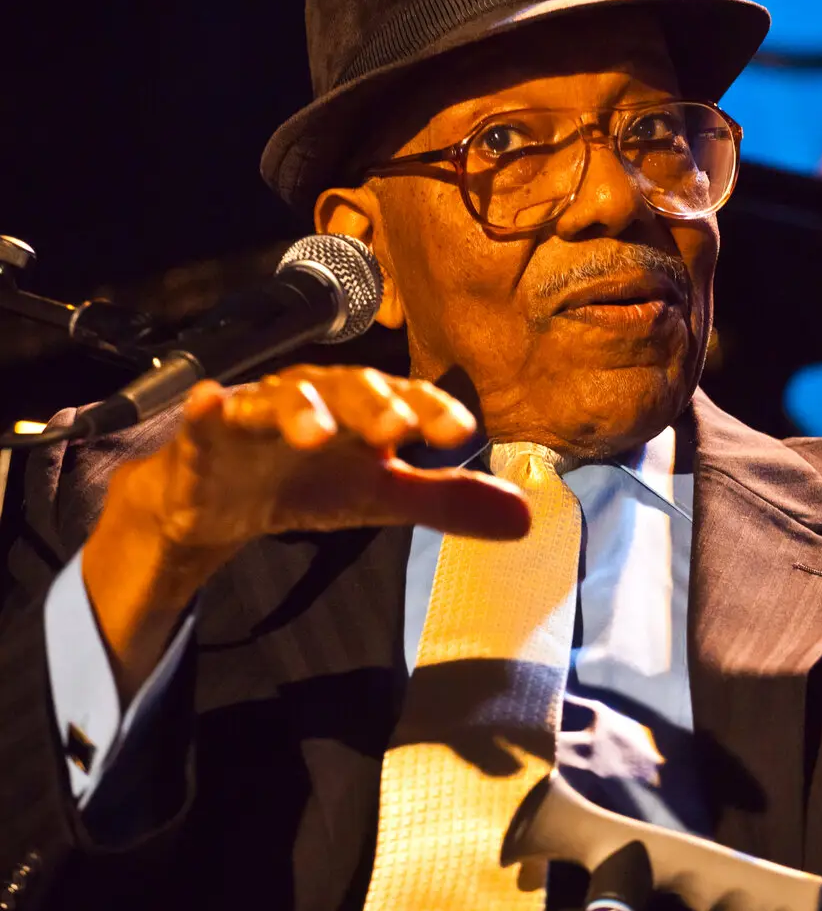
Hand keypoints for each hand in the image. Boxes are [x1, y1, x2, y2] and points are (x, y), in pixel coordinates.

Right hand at [82, 367, 529, 696]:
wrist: (218, 499)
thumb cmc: (309, 479)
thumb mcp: (379, 496)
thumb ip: (446, 502)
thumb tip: (527, 519)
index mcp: (361, 413)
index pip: (405, 402)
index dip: (432, 411)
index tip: (461, 432)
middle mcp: (315, 400)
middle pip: (346, 391)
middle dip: (371, 405)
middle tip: (396, 428)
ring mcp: (257, 414)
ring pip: (278, 401)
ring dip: (297, 411)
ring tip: (314, 431)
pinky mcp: (205, 436)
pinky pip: (207, 418)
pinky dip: (209, 409)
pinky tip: (209, 403)